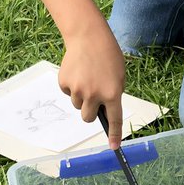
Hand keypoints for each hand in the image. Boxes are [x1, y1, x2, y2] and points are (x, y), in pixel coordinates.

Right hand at [58, 21, 125, 146]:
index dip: (114, 135)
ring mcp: (78, 89)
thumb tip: (104, 111)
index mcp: (112, 93)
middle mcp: (94, 94)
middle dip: (90, 111)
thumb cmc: (107, 56)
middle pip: (88, 117)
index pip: (114, 119)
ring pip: (77, 105)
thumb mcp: (118, 76)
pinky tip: (77, 72)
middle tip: (93, 97)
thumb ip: (112, 94)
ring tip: (86, 77)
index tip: (114, 147)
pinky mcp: (65, 83)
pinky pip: (68, 93)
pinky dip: (71, 86)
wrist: (88, 37)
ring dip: (81, 96)